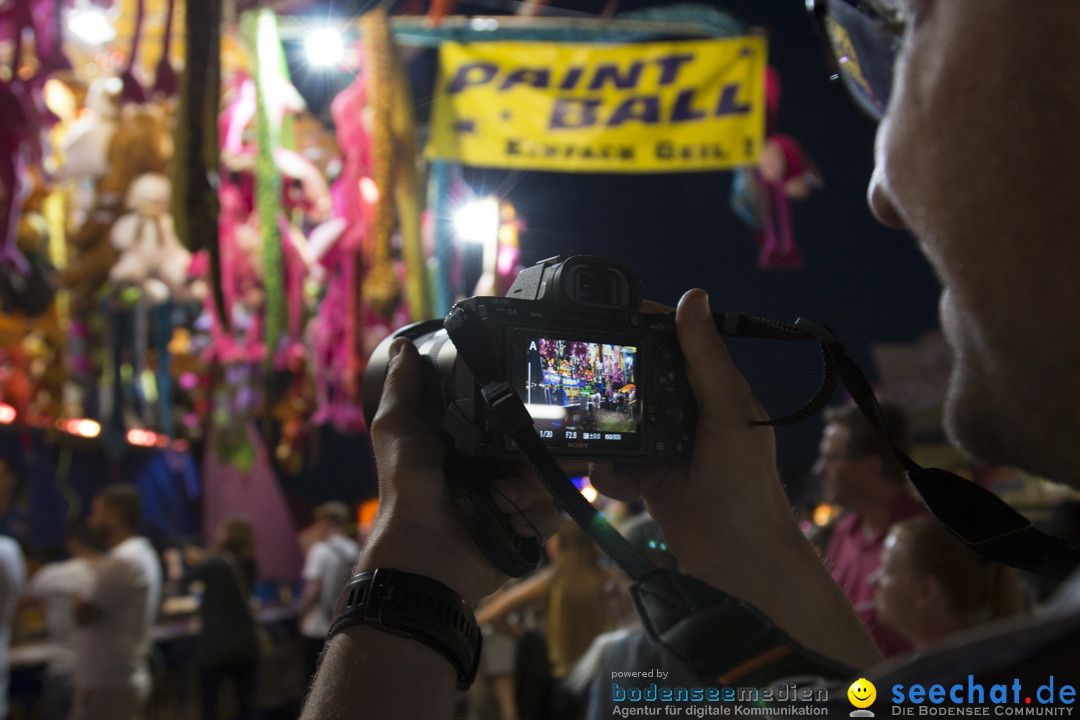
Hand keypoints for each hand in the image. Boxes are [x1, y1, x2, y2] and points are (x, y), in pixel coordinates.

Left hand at [362, 338, 560, 604]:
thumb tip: (401, 345)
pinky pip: (549, 514)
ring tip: (501, 495)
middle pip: (534, 450)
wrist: (423, 548)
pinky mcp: (523, 531)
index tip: (527, 408)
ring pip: (547, 482)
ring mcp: (511, 502)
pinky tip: (510, 518)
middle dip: (529, 454)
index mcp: (469, 446)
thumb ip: (402, 386)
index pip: (507, 422)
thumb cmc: (407, 485)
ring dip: (526, 489)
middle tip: (514, 462)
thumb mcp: (397, 427)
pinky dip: (532, 516)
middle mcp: (493, 471)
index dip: (519, 415)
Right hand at [591, 289, 792, 581]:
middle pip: (633, 380)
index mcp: (708, 386)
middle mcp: (683, 410)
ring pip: (615, 423)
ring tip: (604, 452)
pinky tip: (625, 488)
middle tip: (581, 387)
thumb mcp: (728, 411)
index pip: (670, 341)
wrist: (739, 558)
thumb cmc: (745, 481)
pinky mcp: (644, 476)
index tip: (605, 316)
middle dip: (608, 387)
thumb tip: (693, 297)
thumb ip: (706, 358)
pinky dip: (610, 474)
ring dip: (604, 438)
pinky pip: (611, 462)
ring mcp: (662, 444)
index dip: (640, 326)